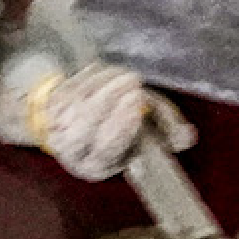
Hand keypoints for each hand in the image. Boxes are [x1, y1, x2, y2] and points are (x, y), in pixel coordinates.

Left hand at [20, 61, 192, 181]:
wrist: (71, 119)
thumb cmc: (115, 126)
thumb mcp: (142, 135)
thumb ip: (166, 132)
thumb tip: (187, 136)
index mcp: (97, 167)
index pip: (107, 149)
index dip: (122, 125)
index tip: (137, 101)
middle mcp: (72, 153)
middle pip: (89, 121)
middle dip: (113, 96)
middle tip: (134, 80)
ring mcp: (57, 128)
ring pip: (80, 99)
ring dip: (105, 81)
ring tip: (125, 73)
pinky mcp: (50, 106)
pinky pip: (72, 85)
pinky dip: (92, 74)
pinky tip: (106, 71)